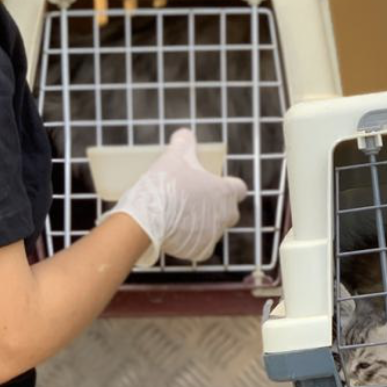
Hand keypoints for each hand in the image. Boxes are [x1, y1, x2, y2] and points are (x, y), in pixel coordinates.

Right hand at [106, 129, 248, 265]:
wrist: (148, 218)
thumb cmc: (166, 185)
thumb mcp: (175, 156)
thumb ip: (184, 143)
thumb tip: (184, 134)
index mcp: (225, 192)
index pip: (239, 188)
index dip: (229, 186)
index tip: (215, 184)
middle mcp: (225, 215)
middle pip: (228, 211)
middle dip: (216, 207)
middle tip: (194, 201)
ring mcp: (214, 235)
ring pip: (213, 229)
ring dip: (202, 224)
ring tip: (179, 216)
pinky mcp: (201, 251)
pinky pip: (200, 246)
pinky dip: (191, 241)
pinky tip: (175, 232)